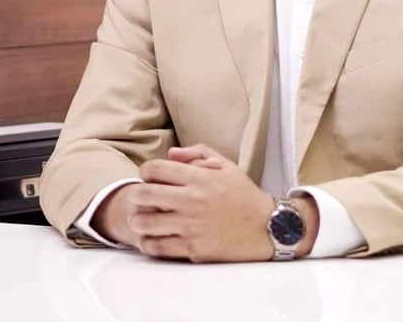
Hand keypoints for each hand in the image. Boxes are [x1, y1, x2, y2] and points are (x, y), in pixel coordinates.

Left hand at [127, 144, 276, 261]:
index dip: (146, 171)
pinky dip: (147, 243)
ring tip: (141, 219)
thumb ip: (198, 153)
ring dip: (138, 220)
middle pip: (144, 194)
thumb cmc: (243, 194)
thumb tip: (170, 153)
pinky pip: (157, 247)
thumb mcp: (226, 165)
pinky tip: (150, 238)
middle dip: (136, 194)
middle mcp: (192, 200)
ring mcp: (191, 226)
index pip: (156, 169)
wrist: (266, 226)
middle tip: (139, 198)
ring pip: (145, 223)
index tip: (149, 177)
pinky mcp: (193, 248)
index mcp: (199, 177)